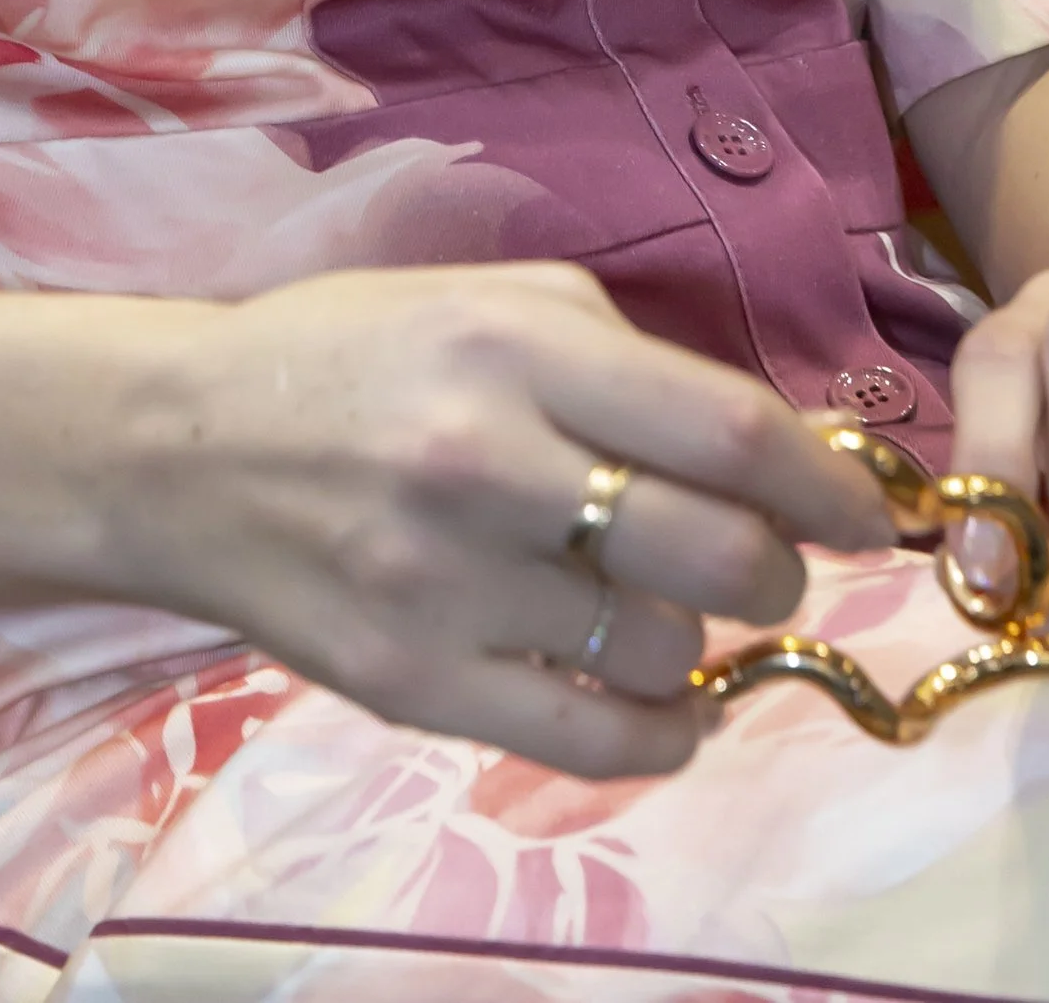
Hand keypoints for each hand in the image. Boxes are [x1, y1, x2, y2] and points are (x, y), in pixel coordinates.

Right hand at [130, 261, 889, 778]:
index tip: (869, 514)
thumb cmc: (350, 356)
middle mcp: (487, 466)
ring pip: (666, 654)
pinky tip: (650, 697)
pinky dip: (661, 732)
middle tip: (758, 563)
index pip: (729, 432)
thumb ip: (622, 361)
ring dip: (696, 640)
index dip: (828, 485)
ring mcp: (449, 589)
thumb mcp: (484, 304)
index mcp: (512, 351)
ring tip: (651, 607)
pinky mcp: (416, 687)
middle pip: (720, 555)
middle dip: (777, 571)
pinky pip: (598, 743)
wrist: (179, 447)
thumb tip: (768, 444)